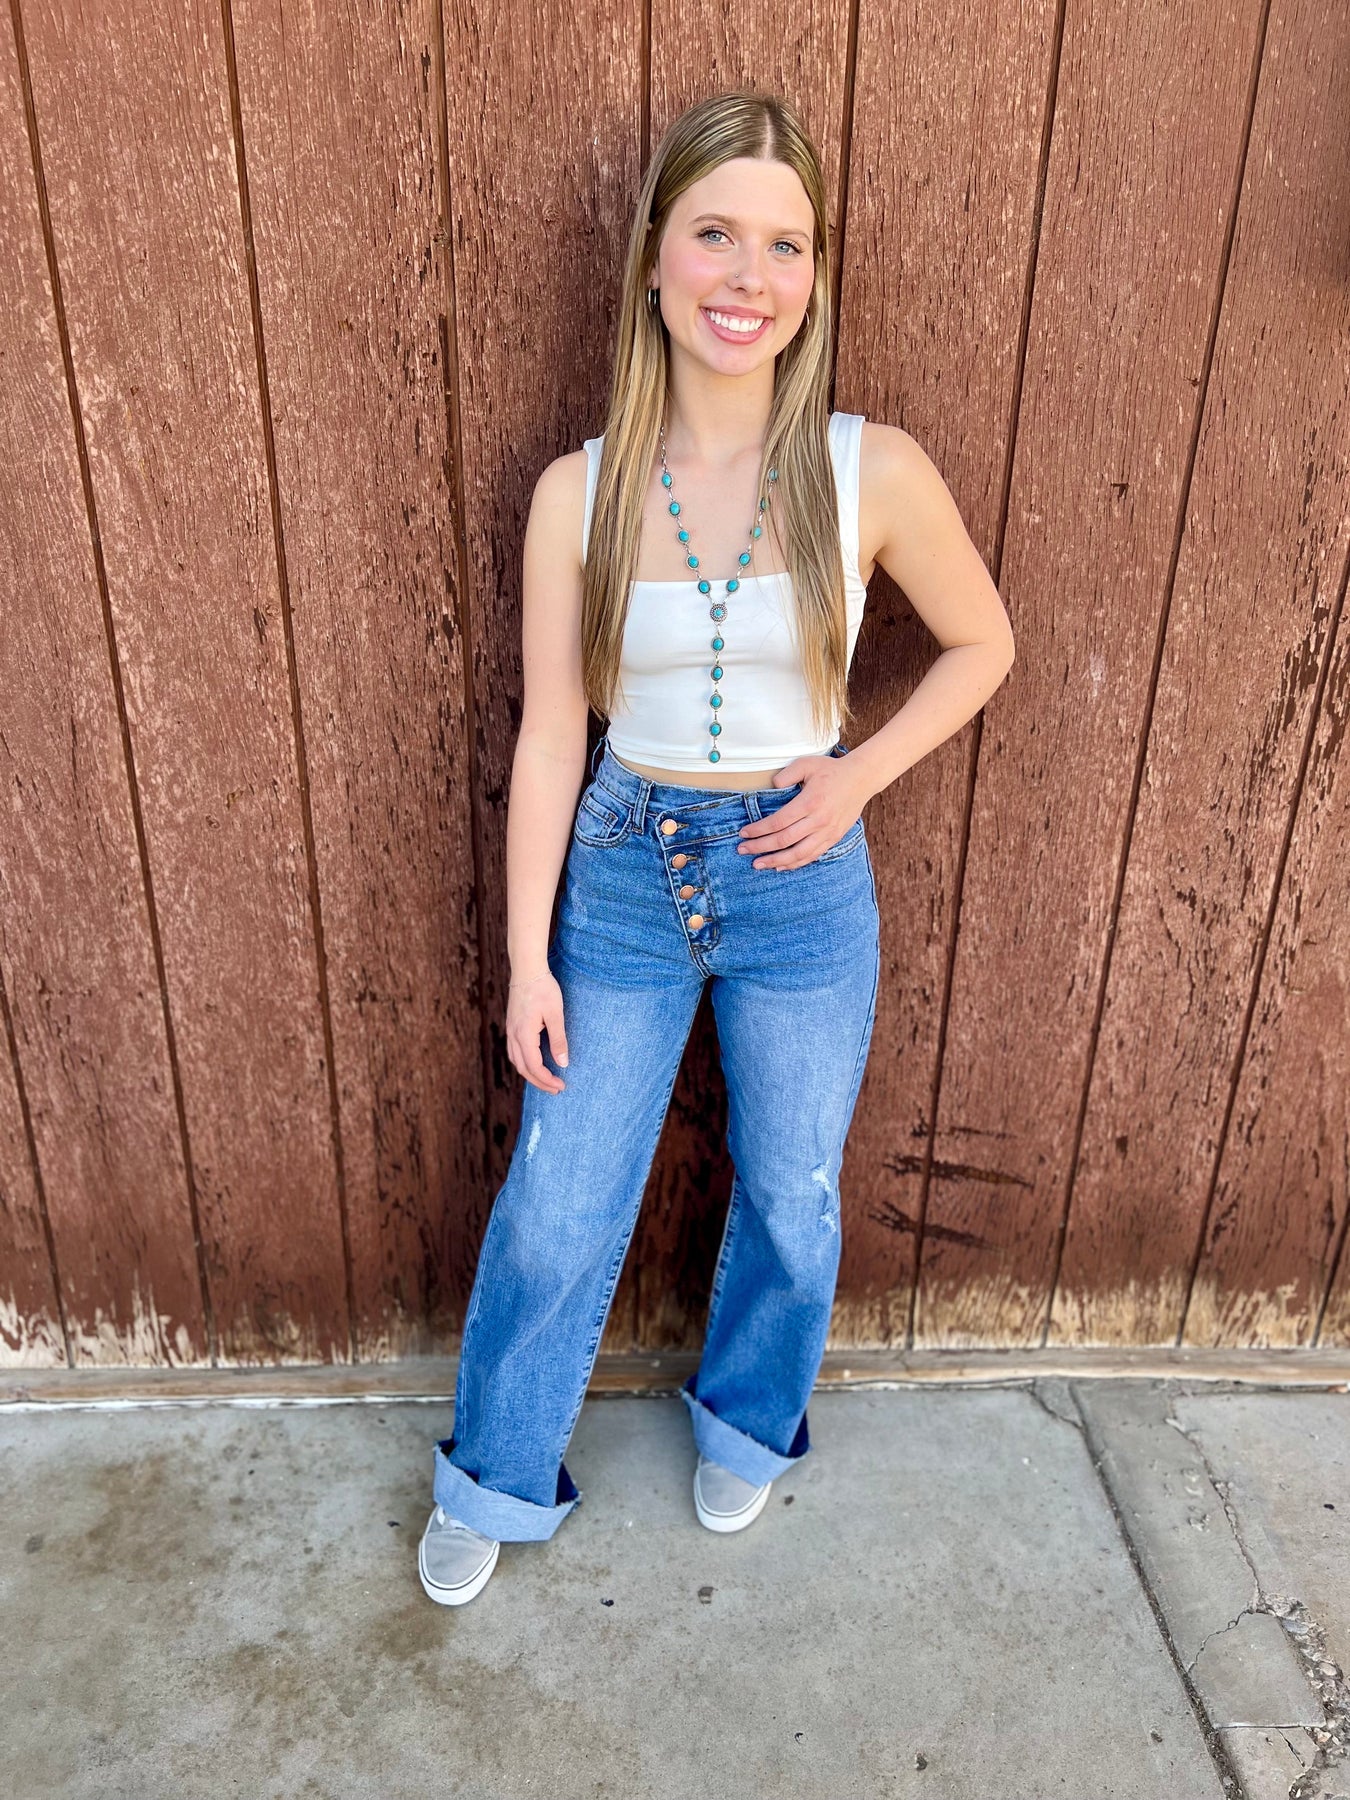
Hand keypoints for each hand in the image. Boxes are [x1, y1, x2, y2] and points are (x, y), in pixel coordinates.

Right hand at [506, 969, 568, 1093]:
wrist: (527, 970)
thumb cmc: (543, 989)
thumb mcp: (556, 1014)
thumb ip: (558, 1040)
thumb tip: (563, 1063)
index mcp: (524, 1035)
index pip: (534, 1067)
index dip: (547, 1079)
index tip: (561, 1085)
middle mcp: (513, 1035)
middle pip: (523, 1068)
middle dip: (539, 1082)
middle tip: (556, 1089)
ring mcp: (510, 1031)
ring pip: (517, 1061)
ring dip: (531, 1074)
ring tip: (546, 1080)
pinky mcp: (512, 1026)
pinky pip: (514, 1051)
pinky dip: (524, 1063)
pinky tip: (534, 1063)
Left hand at [736, 756, 869, 869]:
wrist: (861, 779)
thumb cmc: (831, 770)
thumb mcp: (807, 764)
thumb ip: (787, 774)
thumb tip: (771, 787)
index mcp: (809, 802)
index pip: (778, 822)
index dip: (758, 830)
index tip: (743, 833)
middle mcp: (818, 820)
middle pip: (784, 840)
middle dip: (760, 847)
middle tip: (742, 850)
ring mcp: (827, 832)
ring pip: (798, 854)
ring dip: (775, 861)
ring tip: (758, 864)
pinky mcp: (833, 838)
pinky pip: (812, 856)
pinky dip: (795, 863)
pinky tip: (780, 865)